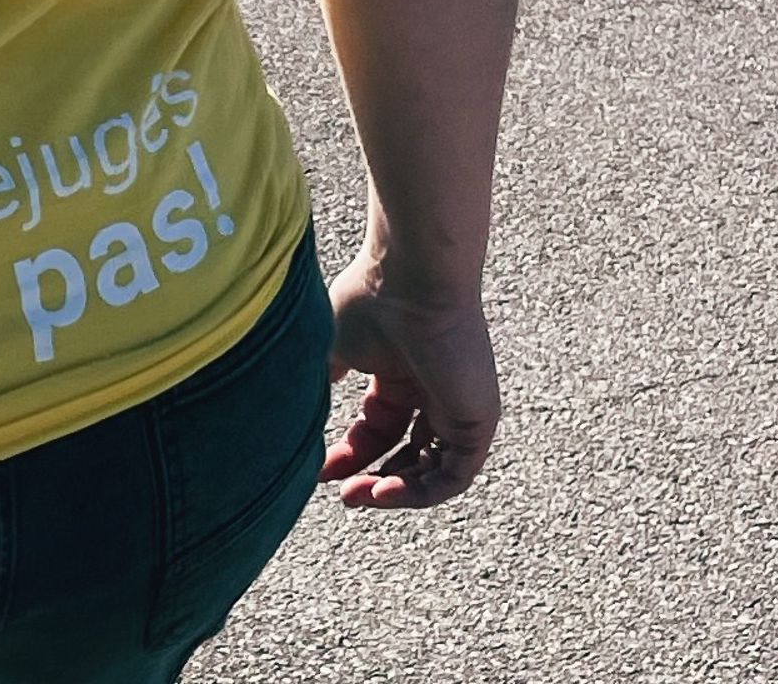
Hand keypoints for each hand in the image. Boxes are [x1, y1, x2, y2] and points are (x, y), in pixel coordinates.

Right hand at [321, 250, 500, 509]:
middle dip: (371, 476)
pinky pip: (454, 474)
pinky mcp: (477, 420)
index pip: (378, 427)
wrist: (412, 280)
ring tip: (361, 496)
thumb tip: (300, 407)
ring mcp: (456, 406)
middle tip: (342, 493)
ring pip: (431, 469)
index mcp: (399, 371)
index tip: (320, 471)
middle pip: (403, 451)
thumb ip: (321, 380)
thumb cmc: (371, 300)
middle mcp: (430, 390)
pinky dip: (421, 490)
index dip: (350, 453)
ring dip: (395, 490)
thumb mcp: (332, 345)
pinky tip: (385, 490)